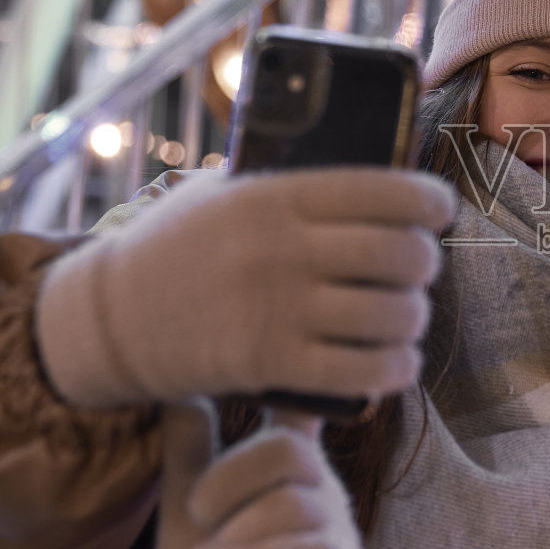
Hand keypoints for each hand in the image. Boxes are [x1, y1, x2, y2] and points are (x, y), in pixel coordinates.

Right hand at [35, 167, 456, 407]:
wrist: (108, 319)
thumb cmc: (176, 247)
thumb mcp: (222, 193)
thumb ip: (286, 184)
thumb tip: (371, 179)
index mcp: (276, 195)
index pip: (385, 190)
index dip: (431, 202)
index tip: (441, 211)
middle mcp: (283, 248)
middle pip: (401, 255)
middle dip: (426, 265)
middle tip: (419, 270)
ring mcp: (277, 307)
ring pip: (392, 315)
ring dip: (414, 319)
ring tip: (407, 316)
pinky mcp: (270, 363)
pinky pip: (364, 369)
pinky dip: (396, 368)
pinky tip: (398, 362)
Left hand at [156, 402, 368, 548]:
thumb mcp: (187, 500)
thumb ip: (188, 447)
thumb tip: (179, 387)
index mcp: (288, 460)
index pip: (301, 408)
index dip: (301, 383)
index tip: (286, 349)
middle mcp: (320, 485)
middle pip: (286, 452)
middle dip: (228, 480)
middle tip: (199, 511)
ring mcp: (335, 529)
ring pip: (289, 505)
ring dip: (232, 534)